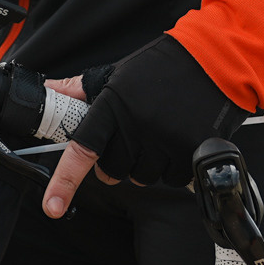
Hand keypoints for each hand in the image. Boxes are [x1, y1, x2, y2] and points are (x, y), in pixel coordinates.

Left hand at [40, 37, 241, 217]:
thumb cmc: (163, 66)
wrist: (214, 58)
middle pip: (112, 170)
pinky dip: (171, 168)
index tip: (53, 206)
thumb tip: (48, 90)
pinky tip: (176, 142)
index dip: (64, 180)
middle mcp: (137, 123)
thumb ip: (81, 88)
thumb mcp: (118, 73)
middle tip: (129, 142)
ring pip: (141, 177)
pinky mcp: (191, 149)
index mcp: (113, 103)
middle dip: (116, 163)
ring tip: (157, 136)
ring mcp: (165, 138)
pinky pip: (170, 178)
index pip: (83, 148)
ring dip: (145, 166)